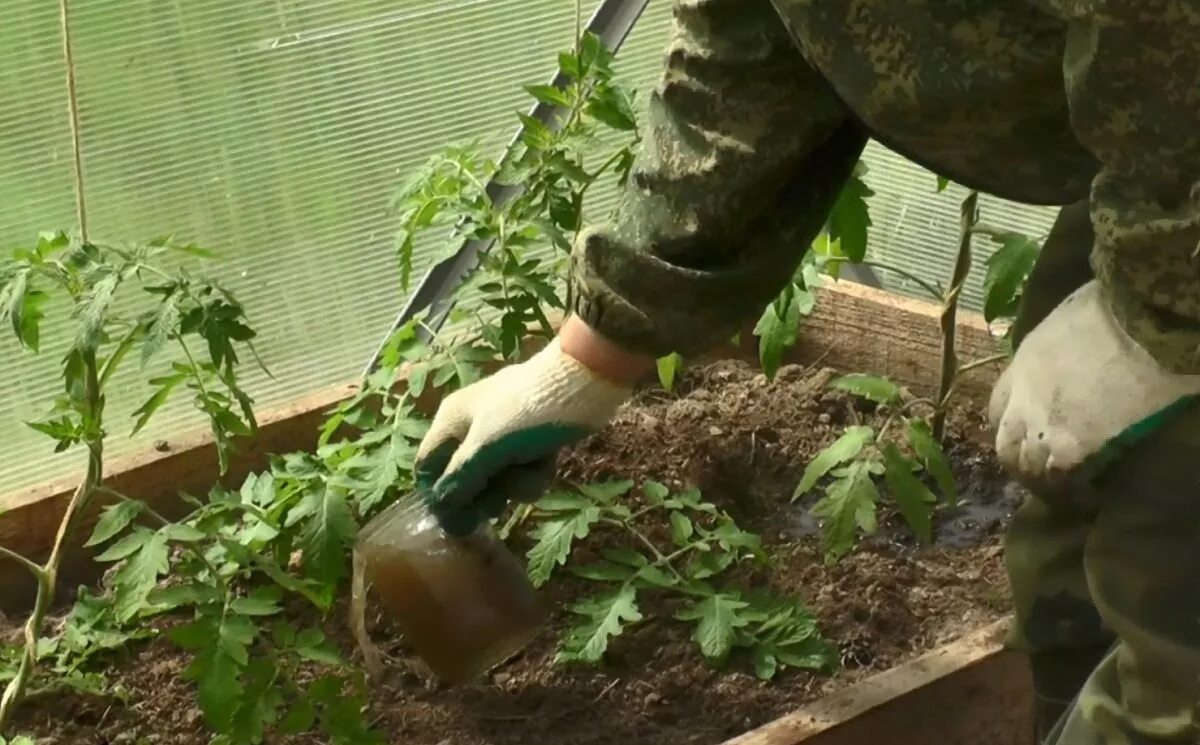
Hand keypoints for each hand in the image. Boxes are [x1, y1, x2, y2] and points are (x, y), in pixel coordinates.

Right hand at [415, 324, 644, 535]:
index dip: (439, 495)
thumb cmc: (525, 413)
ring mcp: (503, 436)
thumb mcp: (486, 448)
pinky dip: (535, 471)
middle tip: (499, 504)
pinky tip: (548, 460)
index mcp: (451, 421)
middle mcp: (472, 428)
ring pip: (498, 479)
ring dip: (516, 482)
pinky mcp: (531, 443)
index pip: (428, 466)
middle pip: (464, 479)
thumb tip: (442, 510)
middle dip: (485, 493)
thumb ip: (461, 481)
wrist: (581, 383)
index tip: (458, 521)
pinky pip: (523, 471)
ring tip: (530, 468)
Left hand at [988, 280, 1199, 488]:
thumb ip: (1063, 340)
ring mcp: (1041, 424)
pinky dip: (1072, 494)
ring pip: (1025, 466)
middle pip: (1004, 442)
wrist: (1142, 320)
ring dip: (1043, 483)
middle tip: (1044, 476)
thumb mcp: (1071, 317)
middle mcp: (1023, 396)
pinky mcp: (1071, 448)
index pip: (999, 404)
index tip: (1030, 435)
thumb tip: (1076, 341)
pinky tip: (1090, 499)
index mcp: (1024, 361)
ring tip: (1067, 495)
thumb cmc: (1117, 307)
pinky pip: (1060, 482)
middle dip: (1020, 461)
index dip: (1012, 423)